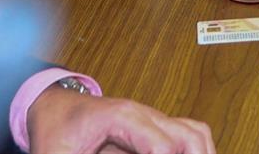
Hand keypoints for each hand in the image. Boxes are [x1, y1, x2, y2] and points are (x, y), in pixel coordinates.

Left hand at [26, 86, 213, 153]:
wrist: (54, 108)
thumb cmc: (55, 130)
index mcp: (121, 117)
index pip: (161, 145)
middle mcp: (143, 114)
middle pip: (189, 135)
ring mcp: (152, 119)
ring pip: (196, 132)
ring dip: (204, 153)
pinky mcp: (154, 128)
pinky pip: (190, 133)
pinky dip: (198, 149)